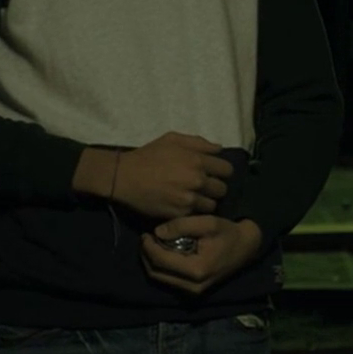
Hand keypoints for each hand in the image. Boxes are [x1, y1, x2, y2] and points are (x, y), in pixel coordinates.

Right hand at [114, 132, 233, 219]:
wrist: (125, 177)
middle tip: (202, 187)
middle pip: (222, 189)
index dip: (221, 171)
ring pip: (212, 205)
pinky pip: (196, 215)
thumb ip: (199, 143)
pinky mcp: (180, 214)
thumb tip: (219, 149)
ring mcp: (189, 199)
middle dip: (214, 188)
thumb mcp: (172, 139)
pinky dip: (192, 211)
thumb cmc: (149, 155)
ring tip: (193, 198)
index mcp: (198, 160)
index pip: (227, 170)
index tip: (213, 173)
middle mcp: (198, 180)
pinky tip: (183, 205)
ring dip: (205, 202)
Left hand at [141, 214, 263, 296]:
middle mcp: (192, 286)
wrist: (246, 248)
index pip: (161, 261)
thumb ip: (182, 225)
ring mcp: (192, 291)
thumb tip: (157, 232)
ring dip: (152, 262)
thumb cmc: (228, 233)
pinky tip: (163, 253)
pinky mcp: (192, 291)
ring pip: (160, 279)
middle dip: (147, 255)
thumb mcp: (208, 222)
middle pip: (156, 273)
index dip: (149, 247)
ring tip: (153, 244)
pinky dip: (161, 267)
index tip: (146, 233)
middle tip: (146, 238)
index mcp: (196, 270)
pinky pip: (168, 280)